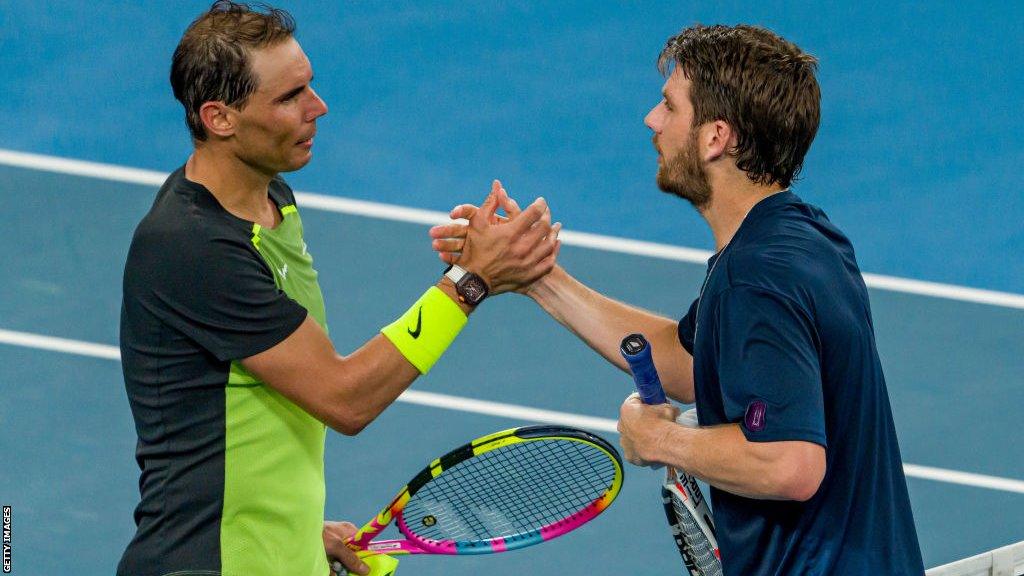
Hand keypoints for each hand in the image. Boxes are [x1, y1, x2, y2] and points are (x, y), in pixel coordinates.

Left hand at [323, 520, 368, 575]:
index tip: (363, 567)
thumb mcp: (336, 546)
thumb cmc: (318, 533)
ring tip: (331, 568)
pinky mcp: (325, 551)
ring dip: (337, 568)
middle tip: (343, 569)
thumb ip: (350, 557)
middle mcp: (343, 538)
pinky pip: (331, 563)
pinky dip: (329, 568)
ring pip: (341, 561)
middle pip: (352, 555)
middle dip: (348, 565)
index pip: (363, 544)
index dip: (364, 556)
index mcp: (349, 531)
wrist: (295, 533)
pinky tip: (325, 568)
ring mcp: (333, 545)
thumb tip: (365, 569)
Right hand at [429, 181, 561, 293]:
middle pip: (544, 228)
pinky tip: (554, 245)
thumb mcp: (477, 223)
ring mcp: (526, 264)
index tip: (540, 201)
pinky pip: (548, 263)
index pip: (533, 214)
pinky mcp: (529, 276)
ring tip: (555, 227)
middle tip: (546, 213)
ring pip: (549, 245)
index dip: (540, 204)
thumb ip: (490, 204)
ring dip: (554, 234)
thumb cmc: (473, 249)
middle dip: (548, 217)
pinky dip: (554, 252)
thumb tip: (498, 185)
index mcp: (509, 234)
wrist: (472, 280)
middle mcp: (520, 249)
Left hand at [616, 393, 679, 465]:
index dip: (647, 401)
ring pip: (633, 437)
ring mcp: (624, 442)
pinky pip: (636, 451)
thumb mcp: (667, 406)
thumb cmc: (665, 423)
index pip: (635, 400)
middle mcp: (622, 425)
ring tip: (657, 438)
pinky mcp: (630, 456)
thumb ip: (662, 405)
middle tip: (657, 422)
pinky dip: (643, 450)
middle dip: (643, 420)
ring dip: (642, 436)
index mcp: (627, 409)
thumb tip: (667, 407)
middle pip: (632, 419)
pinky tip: (654, 449)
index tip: (654, 404)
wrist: (665, 444)